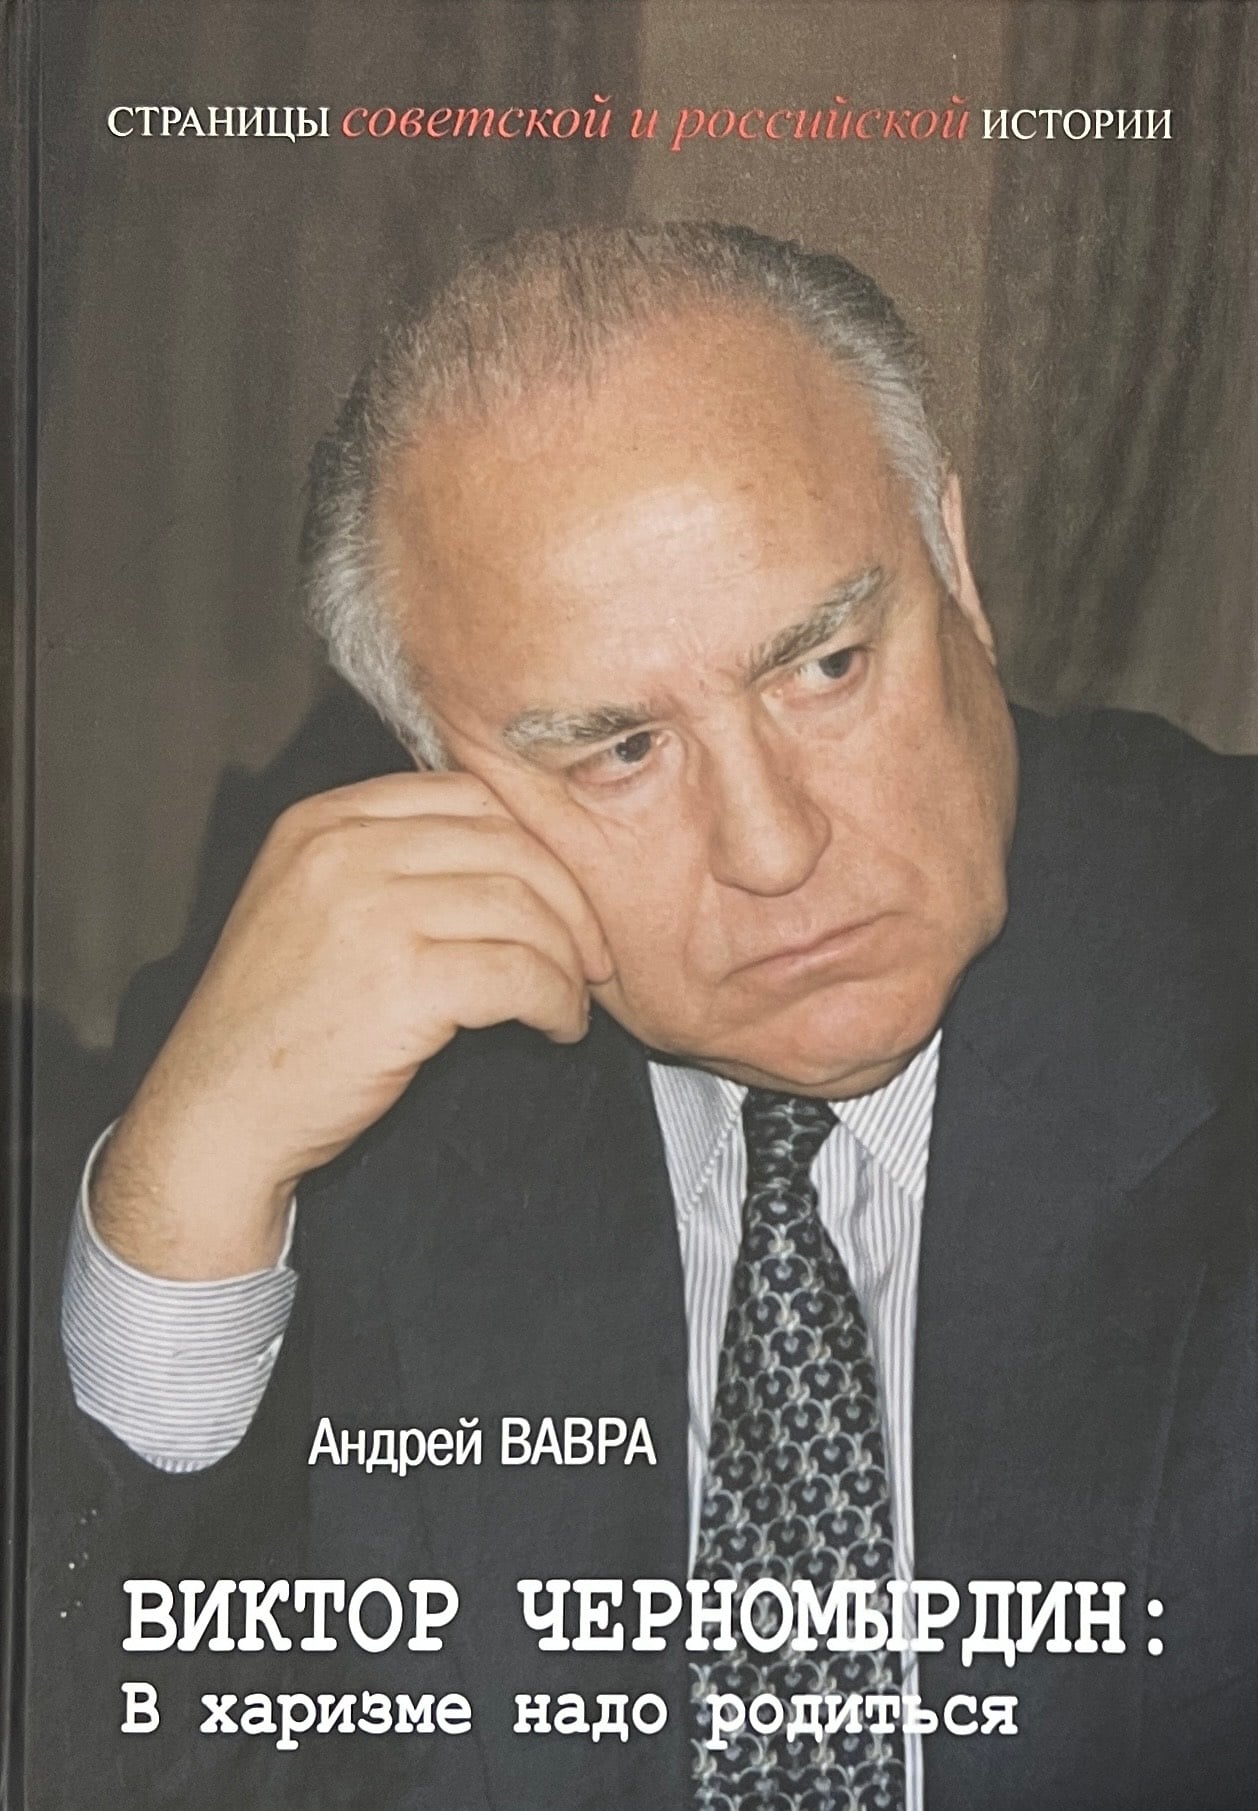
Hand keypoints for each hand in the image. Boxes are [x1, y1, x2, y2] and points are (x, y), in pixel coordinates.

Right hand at [92, 772, 612, 1277]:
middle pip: (508, 846)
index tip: (560, 897)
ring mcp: (371, 912)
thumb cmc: (278, 1024)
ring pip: (523, 908)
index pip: (469, 796)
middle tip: (592, 955)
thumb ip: (388, 863)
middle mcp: (344, 850)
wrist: (219, 1115)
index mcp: (323, 821)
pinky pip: (521, 973)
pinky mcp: (402, 982)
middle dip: (569, 903)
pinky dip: (556, 1001)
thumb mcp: (311, 906)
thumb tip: (514, 859)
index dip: (534, 846)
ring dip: (569, 960)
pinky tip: (555, 1026)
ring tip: (572, 999)